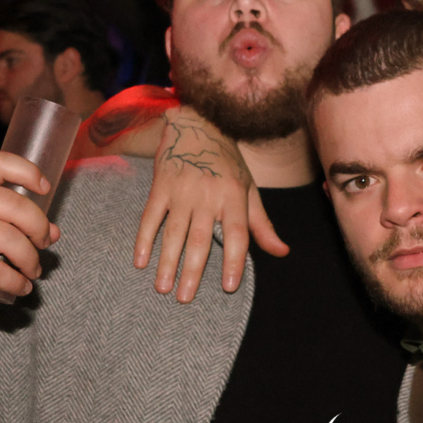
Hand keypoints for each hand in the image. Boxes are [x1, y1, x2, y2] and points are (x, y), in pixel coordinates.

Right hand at [0, 153, 58, 324]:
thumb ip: (11, 221)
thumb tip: (54, 231)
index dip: (28, 172)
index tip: (45, 189)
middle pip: (15, 205)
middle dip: (39, 227)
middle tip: (45, 243)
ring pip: (9, 239)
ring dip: (29, 259)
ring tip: (33, 270)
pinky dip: (14, 281)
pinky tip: (19, 286)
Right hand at [134, 107, 288, 301]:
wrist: (198, 124)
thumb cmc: (228, 163)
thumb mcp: (249, 189)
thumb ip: (262, 224)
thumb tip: (282, 252)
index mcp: (234, 196)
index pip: (237, 233)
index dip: (235, 261)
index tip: (229, 287)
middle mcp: (209, 194)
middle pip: (201, 238)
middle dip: (192, 270)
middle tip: (185, 298)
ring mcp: (182, 190)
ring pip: (173, 231)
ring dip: (167, 261)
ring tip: (162, 288)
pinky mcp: (160, 185)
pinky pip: (150, 216)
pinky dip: (143, 239)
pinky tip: (139, 261)